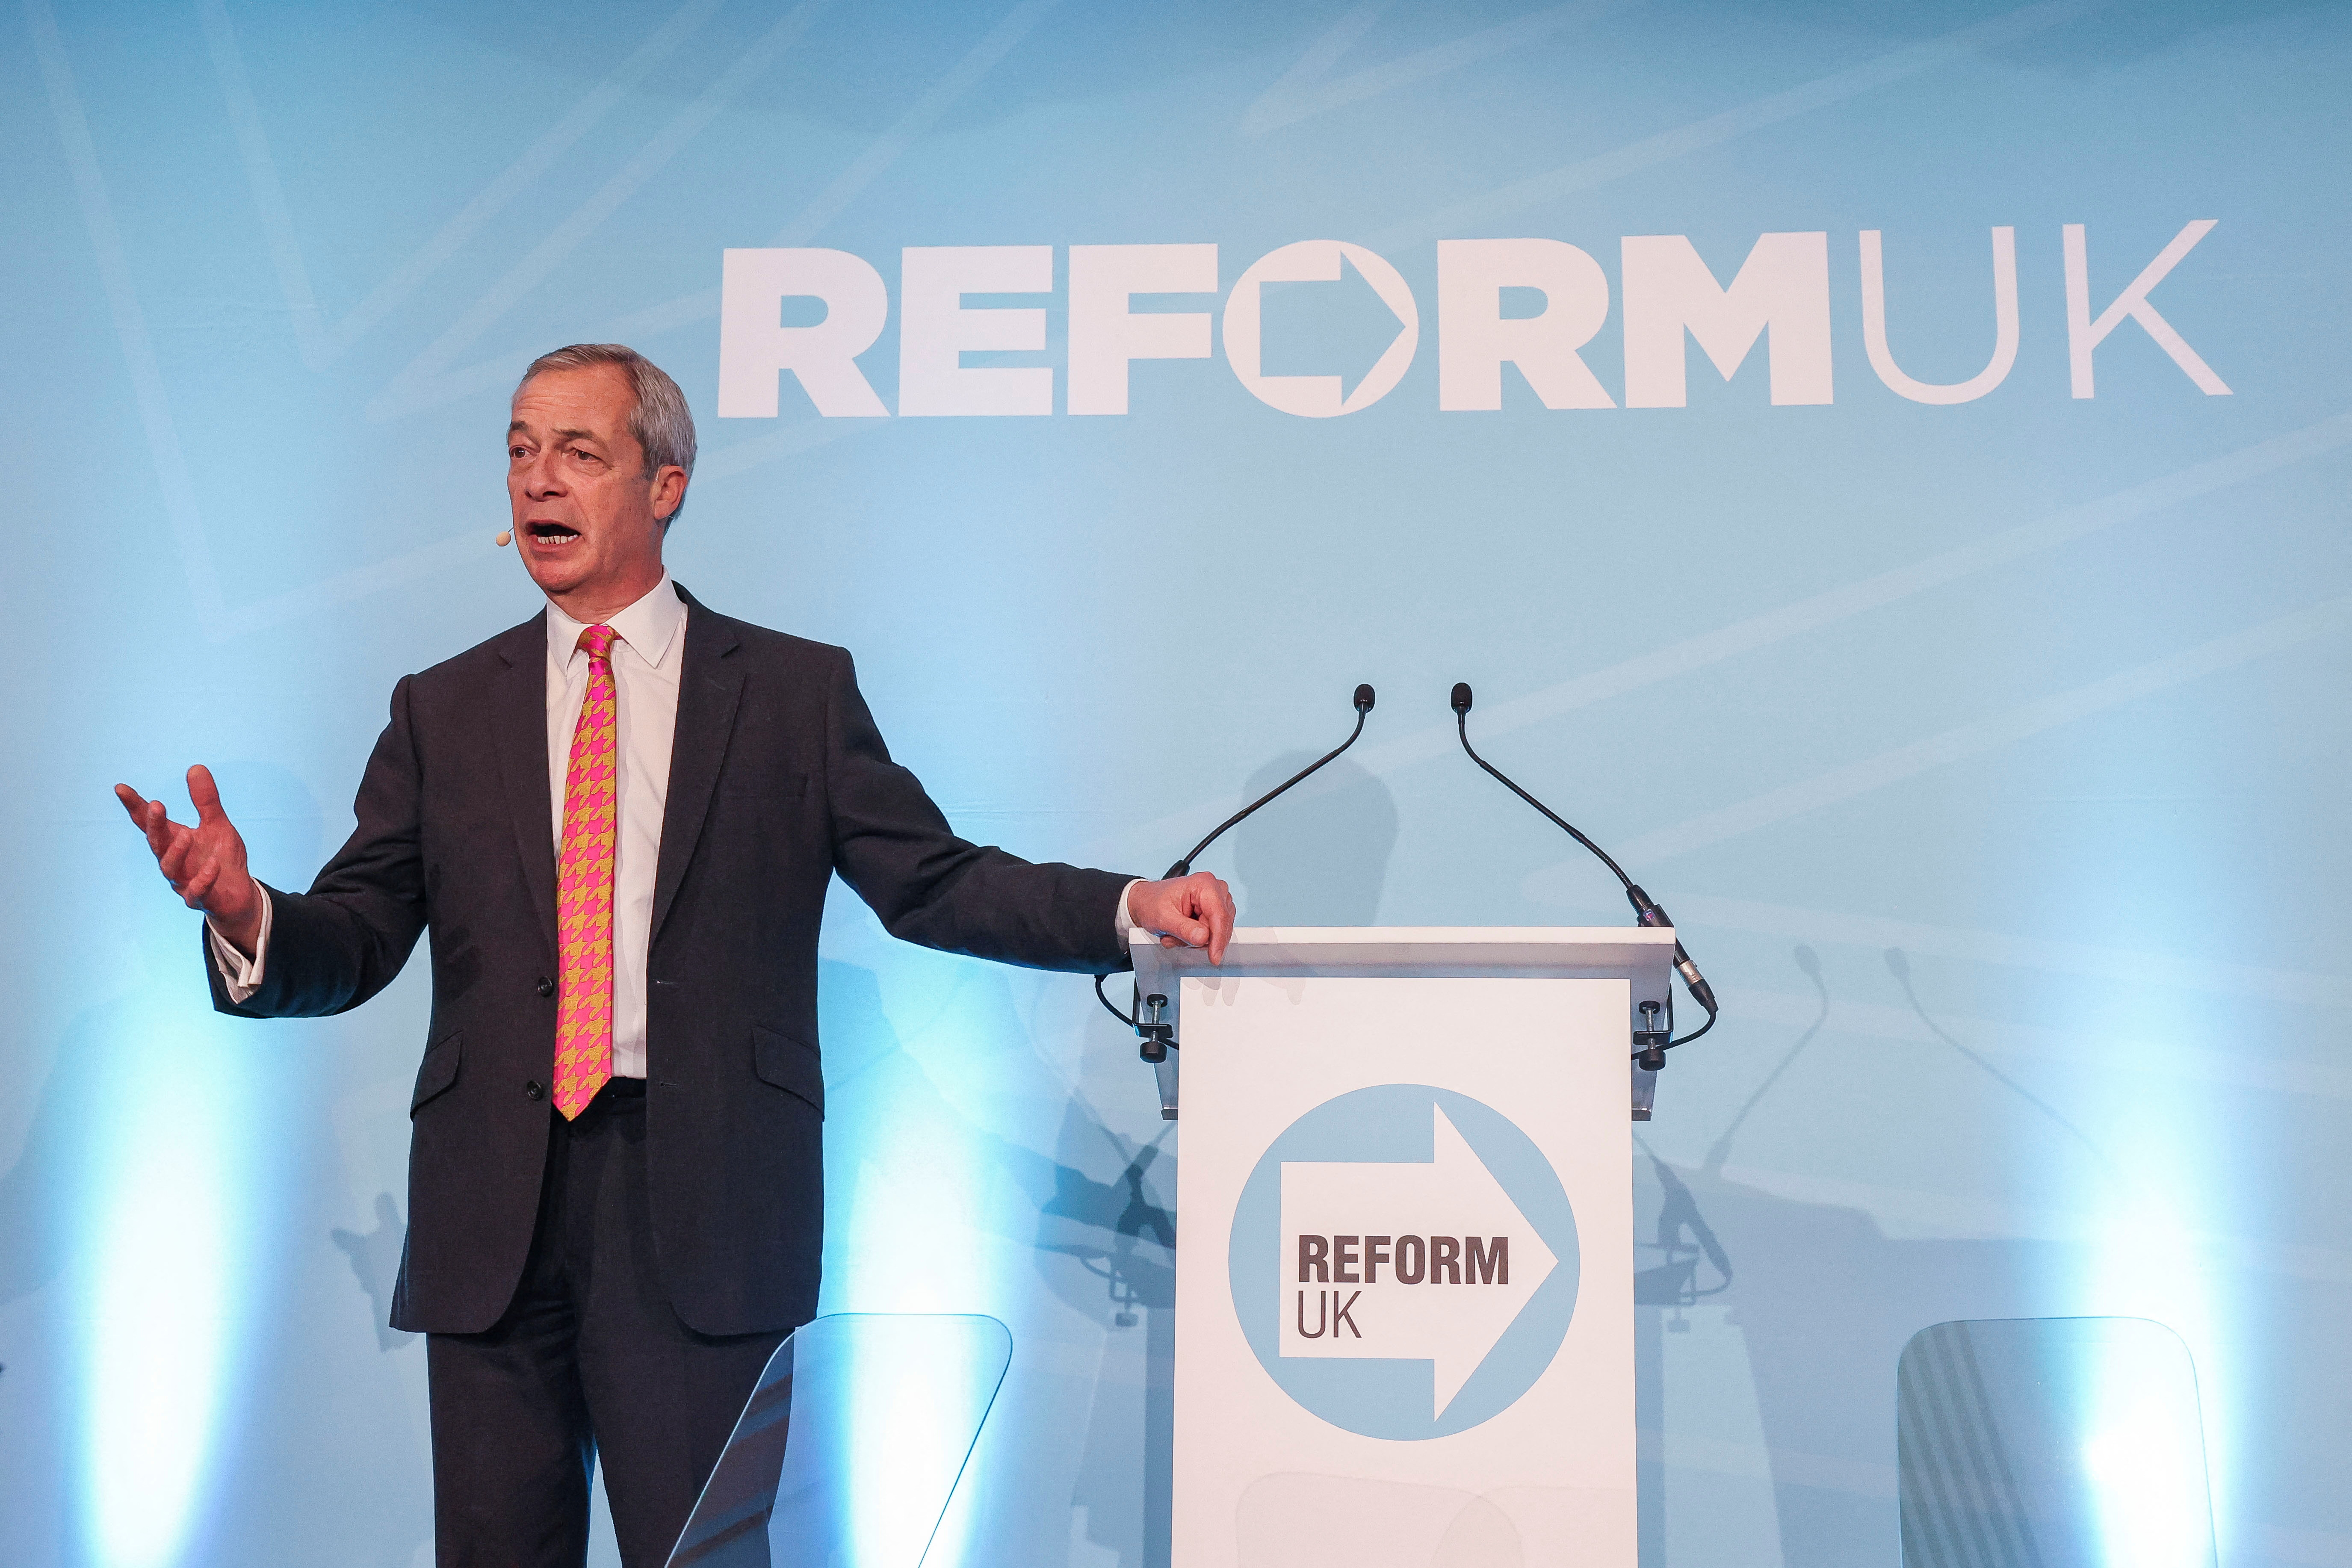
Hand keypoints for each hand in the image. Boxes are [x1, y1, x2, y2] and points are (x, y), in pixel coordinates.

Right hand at [115, 765, 263, 954]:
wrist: (238, 895)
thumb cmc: (222, 858)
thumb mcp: (217, 825)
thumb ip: (206, 801)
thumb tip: (195, 767)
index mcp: (174, 841)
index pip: (148, 823)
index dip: (134, 806)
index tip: (120, 788)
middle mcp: (173, 861)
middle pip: (156, 843)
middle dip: (154, 826)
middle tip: (156, 805)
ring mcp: (184, 881)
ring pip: (170, 869)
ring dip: (176, 851)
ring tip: (188, 835)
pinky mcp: (200, 899)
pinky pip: (197, 891)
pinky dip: (204, 878)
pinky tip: (214, 865)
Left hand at [1126, 871, 1236, 964]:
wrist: (1145, 901)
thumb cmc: (1151, 902)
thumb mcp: (1163, 918)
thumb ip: (1183, 929)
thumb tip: (1203, 938)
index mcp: (1204, 884)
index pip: (1219, 915)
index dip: (1218, 938)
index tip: (1214, 956)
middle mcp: (1214, 889)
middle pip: (1220, 924)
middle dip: (1200, 938)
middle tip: (1176, 936)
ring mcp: (1216, 900)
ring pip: (1218, 930)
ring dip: (1196, 939)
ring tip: (1176, 932)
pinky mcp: (1214, 910)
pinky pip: (1214, 932)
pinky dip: (1198, 937)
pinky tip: (1183, 932)